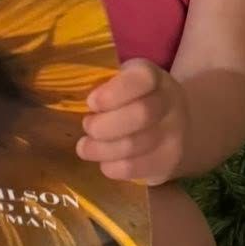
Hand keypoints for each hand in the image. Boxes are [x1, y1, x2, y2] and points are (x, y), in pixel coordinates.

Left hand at [78, 58, 187, 184]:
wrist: (178, 126)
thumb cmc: (135, 101)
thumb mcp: (124, 82)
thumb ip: (102, 85)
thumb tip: (65, 96)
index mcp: (152, 77)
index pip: (142, 78)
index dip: (115, 92)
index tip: (91, 102)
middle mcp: (169, 102)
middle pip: (141, 114)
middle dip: (104, 124)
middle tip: (87, 126)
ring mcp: (173, 134)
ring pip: (134, 145)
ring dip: (102, 149)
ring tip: (85, 147)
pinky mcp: (167, 161)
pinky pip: (135, 168)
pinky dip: (111, 166)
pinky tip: (104, 162)